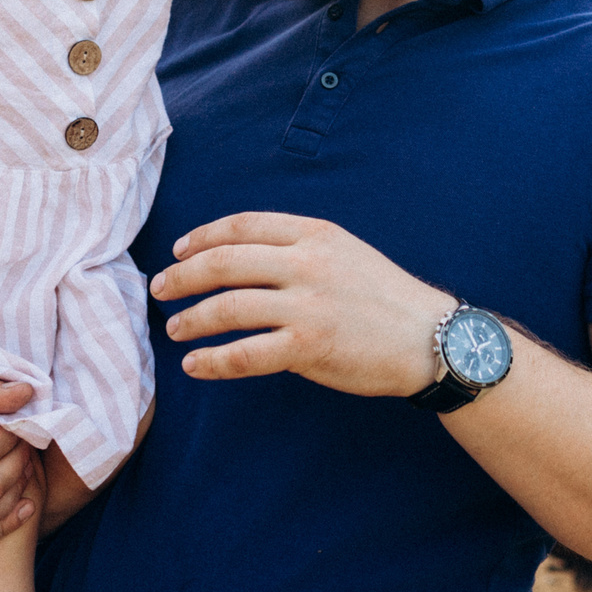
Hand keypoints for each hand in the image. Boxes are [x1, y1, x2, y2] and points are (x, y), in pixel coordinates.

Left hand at [149, 213, 450, 394]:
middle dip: (182, 276)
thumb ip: (298, 248)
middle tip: (160, 289)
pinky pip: (244, 354)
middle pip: (224, 262)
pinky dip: (212, 361)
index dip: (201, 237)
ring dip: (191, 319)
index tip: (179, 251)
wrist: (431, 338)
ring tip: (174, 329)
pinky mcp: (309, 346)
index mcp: (315, 234)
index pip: (241, 226)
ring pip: (227, 308)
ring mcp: (307, 305)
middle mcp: (307, 263)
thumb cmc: (385, 298)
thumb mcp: (345, 252)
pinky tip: (195, 365)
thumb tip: (240, 257)